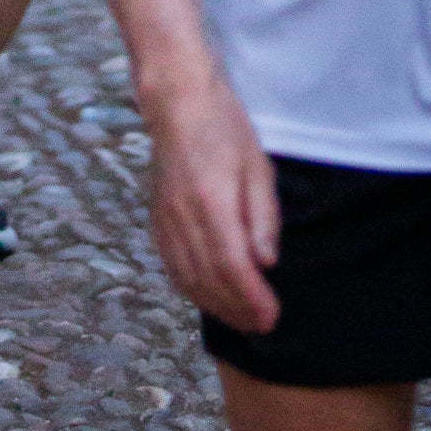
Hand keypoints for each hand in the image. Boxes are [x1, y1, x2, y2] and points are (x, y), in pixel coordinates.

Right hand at [145, 70, 280, 336]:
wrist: (178, 103)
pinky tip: (210, 298)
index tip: (274, 316)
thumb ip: (263, 218)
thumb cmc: (226, 129)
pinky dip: (192, 290)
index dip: (253, 298)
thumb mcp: (259, 167)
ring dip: (216, 307)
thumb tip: (266, 263)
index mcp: (211, 201)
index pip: (232, 266)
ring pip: (188, 279)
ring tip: (242, 320)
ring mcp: (165, 220)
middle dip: (238, 310)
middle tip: (263, 326)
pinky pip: (172, 267)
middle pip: (210, 280)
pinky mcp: (157, 220)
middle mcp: (183, 217)